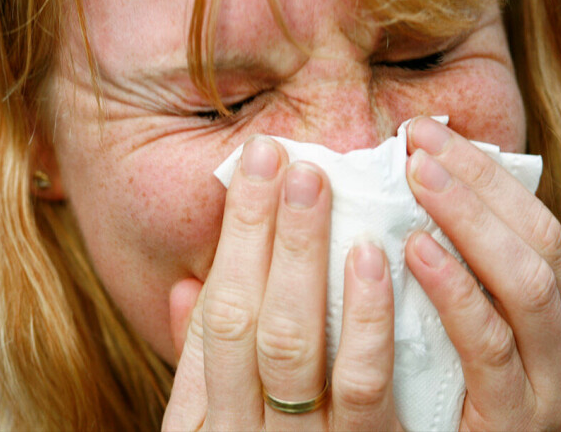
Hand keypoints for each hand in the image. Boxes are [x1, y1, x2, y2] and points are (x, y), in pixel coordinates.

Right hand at [162, 136, 403, 430]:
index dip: (236, 234)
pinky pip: (363, 384)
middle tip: (287, 156)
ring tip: (318, 188)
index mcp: (211, 419)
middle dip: (261, 231)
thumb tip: (188, 288)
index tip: (259, 160)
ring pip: (294, 345)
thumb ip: (211, 367)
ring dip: (302, 258)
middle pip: (247, 319)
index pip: (218, 312)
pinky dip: (366, 318)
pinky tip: (372, 260)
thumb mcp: (230, 426)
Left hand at [404, 117, 560, 430]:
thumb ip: (467, 283)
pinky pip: (490, 344)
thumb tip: (413, 201)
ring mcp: (556, 385)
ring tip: (416, 178)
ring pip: (528, 282)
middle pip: (539, 240)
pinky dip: (456, 290)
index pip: (537, 224)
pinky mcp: (519, 420)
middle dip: (480, 183)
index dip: (486, 174)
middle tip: (419, 141)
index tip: (432, 133)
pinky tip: (415, 253)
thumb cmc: (464, 415)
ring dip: (470, 220)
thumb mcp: (482, 343)